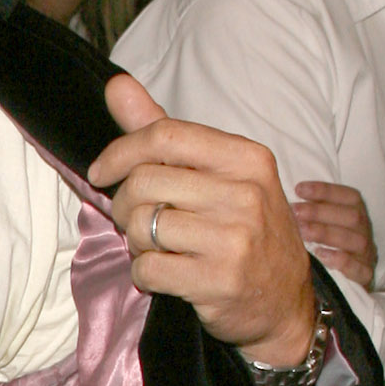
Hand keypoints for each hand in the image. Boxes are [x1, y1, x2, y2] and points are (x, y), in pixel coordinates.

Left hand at [89, 73, 317, 367]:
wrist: (284, 299)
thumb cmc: (243, 228)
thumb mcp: (219, 174)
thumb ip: (164, 130)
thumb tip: (115, 86)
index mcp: (246, 158)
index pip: (165, 136)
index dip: (119, 153)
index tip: (100, 173)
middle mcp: (246, 194)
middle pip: (143, 183)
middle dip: (123, 205)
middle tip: (135, 220)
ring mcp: (234, 239)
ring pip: (141, 226)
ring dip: (135, 241)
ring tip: (157, 246)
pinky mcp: (218, 281)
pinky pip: (147, 268)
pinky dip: (144, 273)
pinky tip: (167, 273)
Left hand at [293, 181, 375, 289]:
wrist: (339, 292)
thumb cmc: (323, 252)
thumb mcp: (319, 229)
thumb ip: (309, 214)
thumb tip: (279, 197)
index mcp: (357, 217)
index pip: (350, 197)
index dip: (326, 190)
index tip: (299, 189)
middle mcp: (365, 234)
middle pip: (352, 217)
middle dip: (321, 212)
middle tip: (295, 211)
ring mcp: (367, 256)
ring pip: (356, 240)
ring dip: (327, 233)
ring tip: (302, 232)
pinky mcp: (365, 277)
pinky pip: (358, 268)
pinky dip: (340, 260)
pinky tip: (320, 255)